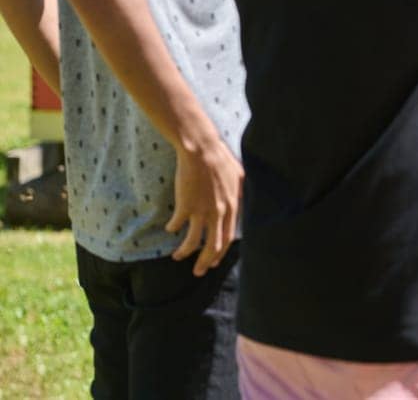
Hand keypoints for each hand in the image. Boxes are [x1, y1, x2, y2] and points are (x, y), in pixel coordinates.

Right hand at [165, 137, 242, 276]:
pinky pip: (177, 224)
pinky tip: (169, 228)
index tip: (214, 261)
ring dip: (185, 252)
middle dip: (205, 262)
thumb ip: (239, 194)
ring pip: (193, 241)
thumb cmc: (221, 160)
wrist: (203, 150)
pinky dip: (173, 228)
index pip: (228, 237)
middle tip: (198, 272)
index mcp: (233, 206)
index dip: (220, 251)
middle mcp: (220, 212)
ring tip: (178, 257)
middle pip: (213, 245)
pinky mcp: (185, 205)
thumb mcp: (239, 178)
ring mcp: (202, 210)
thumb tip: (242, 203)